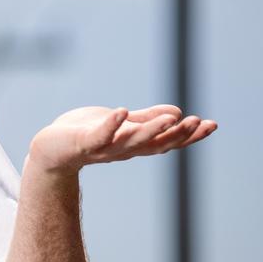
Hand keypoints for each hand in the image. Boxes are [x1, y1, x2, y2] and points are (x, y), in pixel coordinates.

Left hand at [27, 104, 216, 174]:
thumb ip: (145, 119)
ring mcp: (103, 149)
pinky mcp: (83, 143)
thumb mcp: (121, 124)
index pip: (167, 142)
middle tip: (198, 123)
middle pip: (154, 145)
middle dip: (177, 135)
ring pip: (131, 142)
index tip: (211, 124)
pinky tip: (121, 111)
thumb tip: (175, 113)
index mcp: (134, 145)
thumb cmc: (85, 135)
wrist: (51, 149)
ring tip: (170, 119)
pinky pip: (98, 136)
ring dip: (151, 131)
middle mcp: (123, 150)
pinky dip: (110, 126)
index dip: (189, 135)